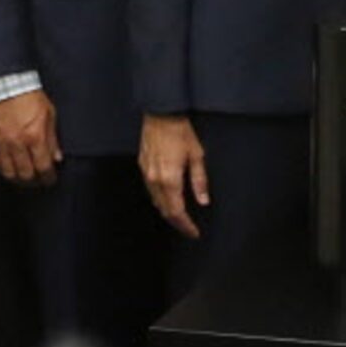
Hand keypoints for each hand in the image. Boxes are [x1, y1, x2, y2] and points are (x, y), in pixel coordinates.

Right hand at [0, 91, 61, 185]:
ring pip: (8, 172)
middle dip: (34, 181)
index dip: (48, 177)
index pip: (43, 167)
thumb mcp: (49, 113)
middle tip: (37, 180)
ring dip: (17, 178)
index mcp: (35, 136)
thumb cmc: (28, 95)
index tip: (50, 179)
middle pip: (26, 174)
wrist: (6, 83)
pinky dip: (1, 168)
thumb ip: (52, 138)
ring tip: (22, 177)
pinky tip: (7, 167)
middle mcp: (17, 143)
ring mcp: (1, 143)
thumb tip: (56, 157)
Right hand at [138, 114, 207, 237]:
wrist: (161, 113)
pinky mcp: (142, 166)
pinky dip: (160, 199)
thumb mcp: (197, 156)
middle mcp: (155, 180)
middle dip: (177, 222)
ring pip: (156, 201)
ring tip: (180, 216)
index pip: (177, 212)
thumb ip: (199, 181)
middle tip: (188, 228)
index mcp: (170, 180)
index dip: (185, 225)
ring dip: (168, 211)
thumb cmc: (181, 132)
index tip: (194, 233)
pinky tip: (168, 198)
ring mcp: (146, 173)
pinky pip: (150, 190)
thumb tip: (203, 201)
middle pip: (164, 210)